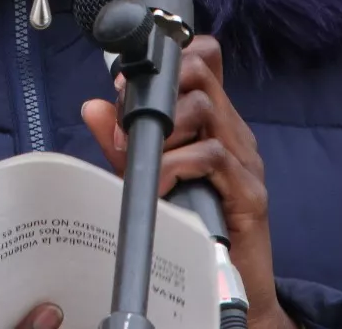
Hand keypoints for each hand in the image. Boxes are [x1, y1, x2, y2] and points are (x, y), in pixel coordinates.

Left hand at [80, 37, 294, 328]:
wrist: (233, 284)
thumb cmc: (191, 224)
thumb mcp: (148, 173)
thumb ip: (122, 140)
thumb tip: (92, 106)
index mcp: (213, 121)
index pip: (204, 58)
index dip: (168, 56)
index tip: (127, 84)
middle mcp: (233, 132)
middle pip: (200, 71)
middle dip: (156, 90)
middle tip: (129, 125)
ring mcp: (245, 160)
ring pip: (204, 107)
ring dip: (163, 128)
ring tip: (146, 159)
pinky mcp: (249, 192)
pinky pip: (211, 156)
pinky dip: (175, 166)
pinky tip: (160, 186)